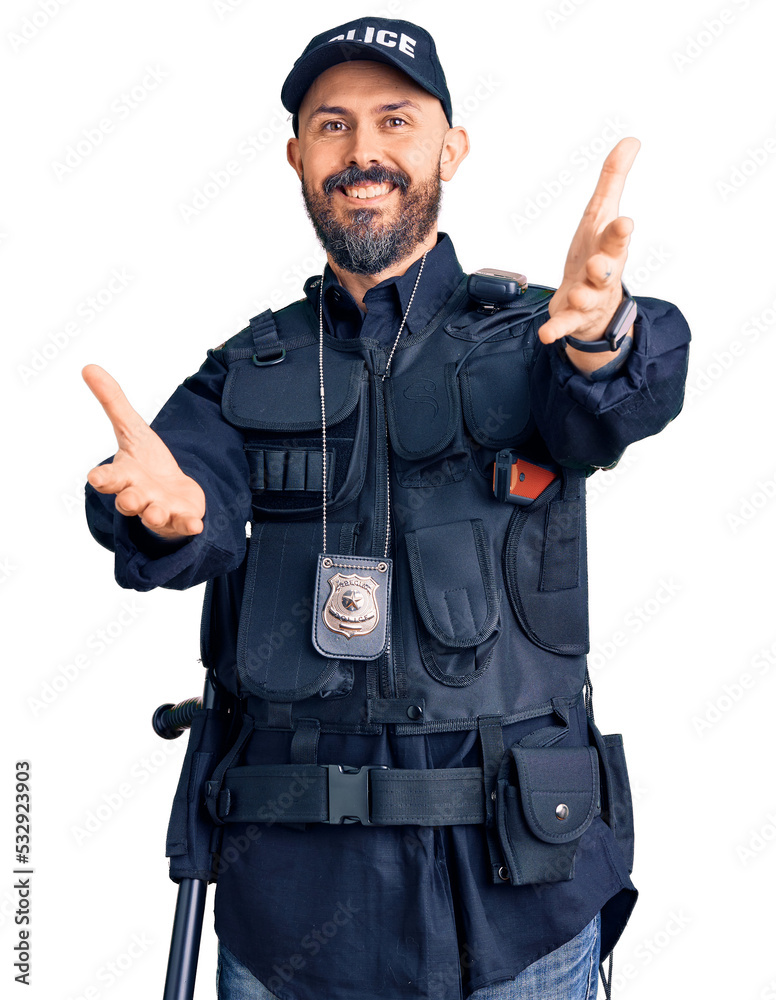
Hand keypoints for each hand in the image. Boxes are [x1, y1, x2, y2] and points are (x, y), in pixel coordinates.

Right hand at [83, 364, 205, 539]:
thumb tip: (88, 367)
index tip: (96, 478)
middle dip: (128, 501)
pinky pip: (183, 524)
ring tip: (155, 512)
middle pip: (128, 501)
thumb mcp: (132, 429)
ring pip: (153, 515)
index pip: (107, 478)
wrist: (172, 492)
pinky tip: (196, 525)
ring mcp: (159, 510)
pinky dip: (188, 526)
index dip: (102, 478)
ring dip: (154, 514)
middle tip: (129, 500)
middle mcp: (138, 496)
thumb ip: (113, 402)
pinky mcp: (180, 518)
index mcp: (123, 476)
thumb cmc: (146, 463)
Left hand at [537, 137, 639, 347]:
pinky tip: (547, 335)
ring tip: (576, 295)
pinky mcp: (571, 317)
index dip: (619, 231)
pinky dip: (556, 330)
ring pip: (587, 298)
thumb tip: (631, 140)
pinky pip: (564, 325)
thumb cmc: (598, 254)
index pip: (616, 237)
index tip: (624, 222)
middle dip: (605, 265)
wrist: (594, 305)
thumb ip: (613, 180)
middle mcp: (602, 274)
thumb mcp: (602, 215)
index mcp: (609, 247)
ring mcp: (588, 298)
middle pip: (607, 269)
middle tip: (600, 262)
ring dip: (582, 296)